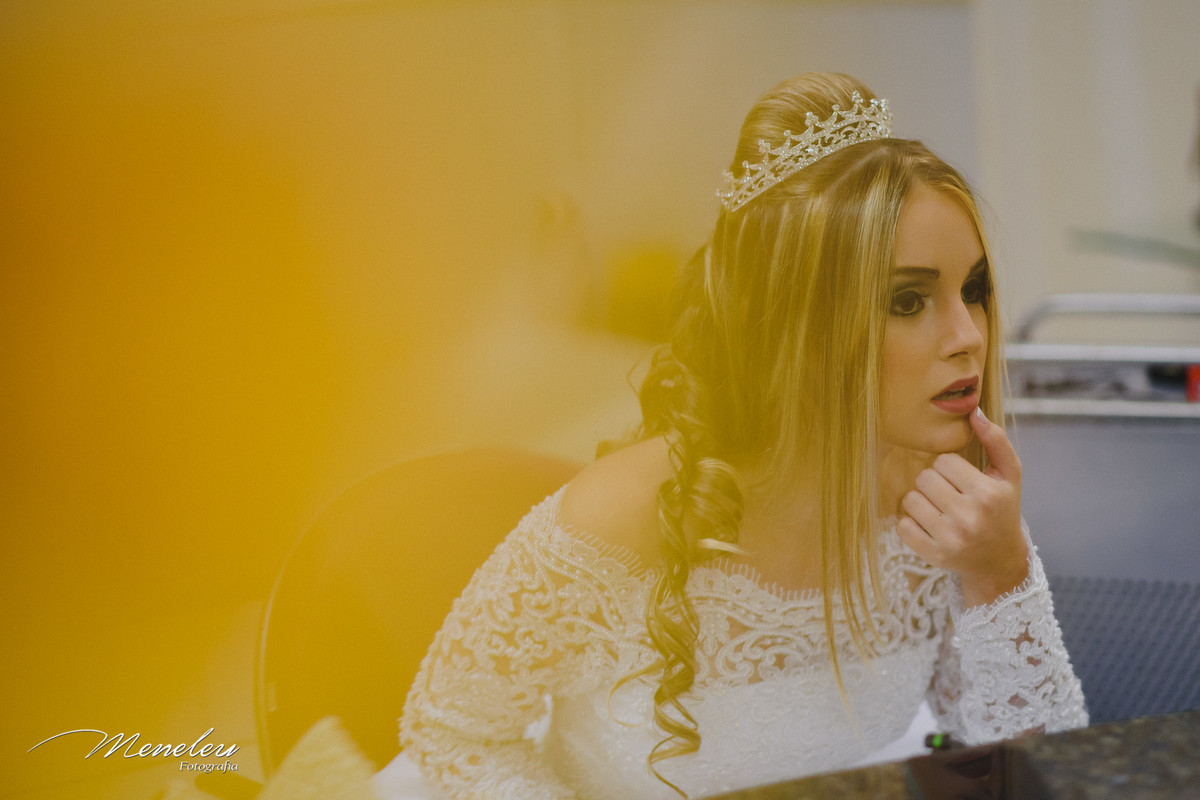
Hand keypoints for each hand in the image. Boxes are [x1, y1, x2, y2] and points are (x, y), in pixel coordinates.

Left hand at [896, 408, 1028, 606]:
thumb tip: (974, 411)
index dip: (949, 468)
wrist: (999, 559)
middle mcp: (969, 517)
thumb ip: (995, 440)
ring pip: (910, 500)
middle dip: (933, 483)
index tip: (960, 480)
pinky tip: (928, 525)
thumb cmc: (1002, 509)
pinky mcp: (933, 555)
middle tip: (948, 495)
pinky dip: (910, 523)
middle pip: (924, 478)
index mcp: (987, 494)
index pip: (943, 461)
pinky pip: (902, 526)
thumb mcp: (1009, 474)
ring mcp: (950, 539)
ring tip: (938, 509)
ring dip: (920, 501)